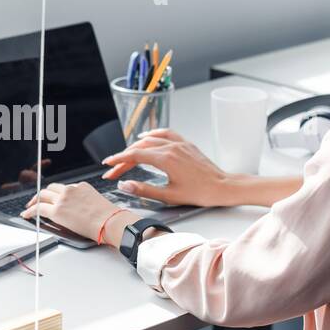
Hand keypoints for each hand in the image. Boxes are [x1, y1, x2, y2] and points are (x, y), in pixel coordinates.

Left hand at [21, 182, 131, 242]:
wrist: (110, 222)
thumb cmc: (109, 218)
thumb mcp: (97, 202)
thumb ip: (85, 202)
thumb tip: (80, 211)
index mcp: (82, 187)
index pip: (64, 188)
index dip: (56, 194)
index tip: (53, 198)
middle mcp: (71, 190)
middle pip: (51, 188)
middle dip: (43, 195)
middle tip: (37, 201)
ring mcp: (63, 199)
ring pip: (43, 195)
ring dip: (35, 201)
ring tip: (30, 208)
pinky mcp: (57, 210)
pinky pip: (38, 208)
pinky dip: (30, 211)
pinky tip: (27, 215)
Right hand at [100, 129, 232, 206]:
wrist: (222, 187)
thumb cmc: (200, 192)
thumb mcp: (169, 196)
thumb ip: (144, 189)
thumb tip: (125, 185)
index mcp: (166, 159)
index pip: (134, 156)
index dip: (118, 161)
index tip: (107, 165)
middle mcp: (171, 147)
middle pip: (139, 149)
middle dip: (123, 158)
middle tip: (114, 170)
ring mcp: (179, 143)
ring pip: (150, 140)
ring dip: (135, 147)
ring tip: (125, 157)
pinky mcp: (185, 144)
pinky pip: (165, 133)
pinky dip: (152, 135)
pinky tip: (146, 137)